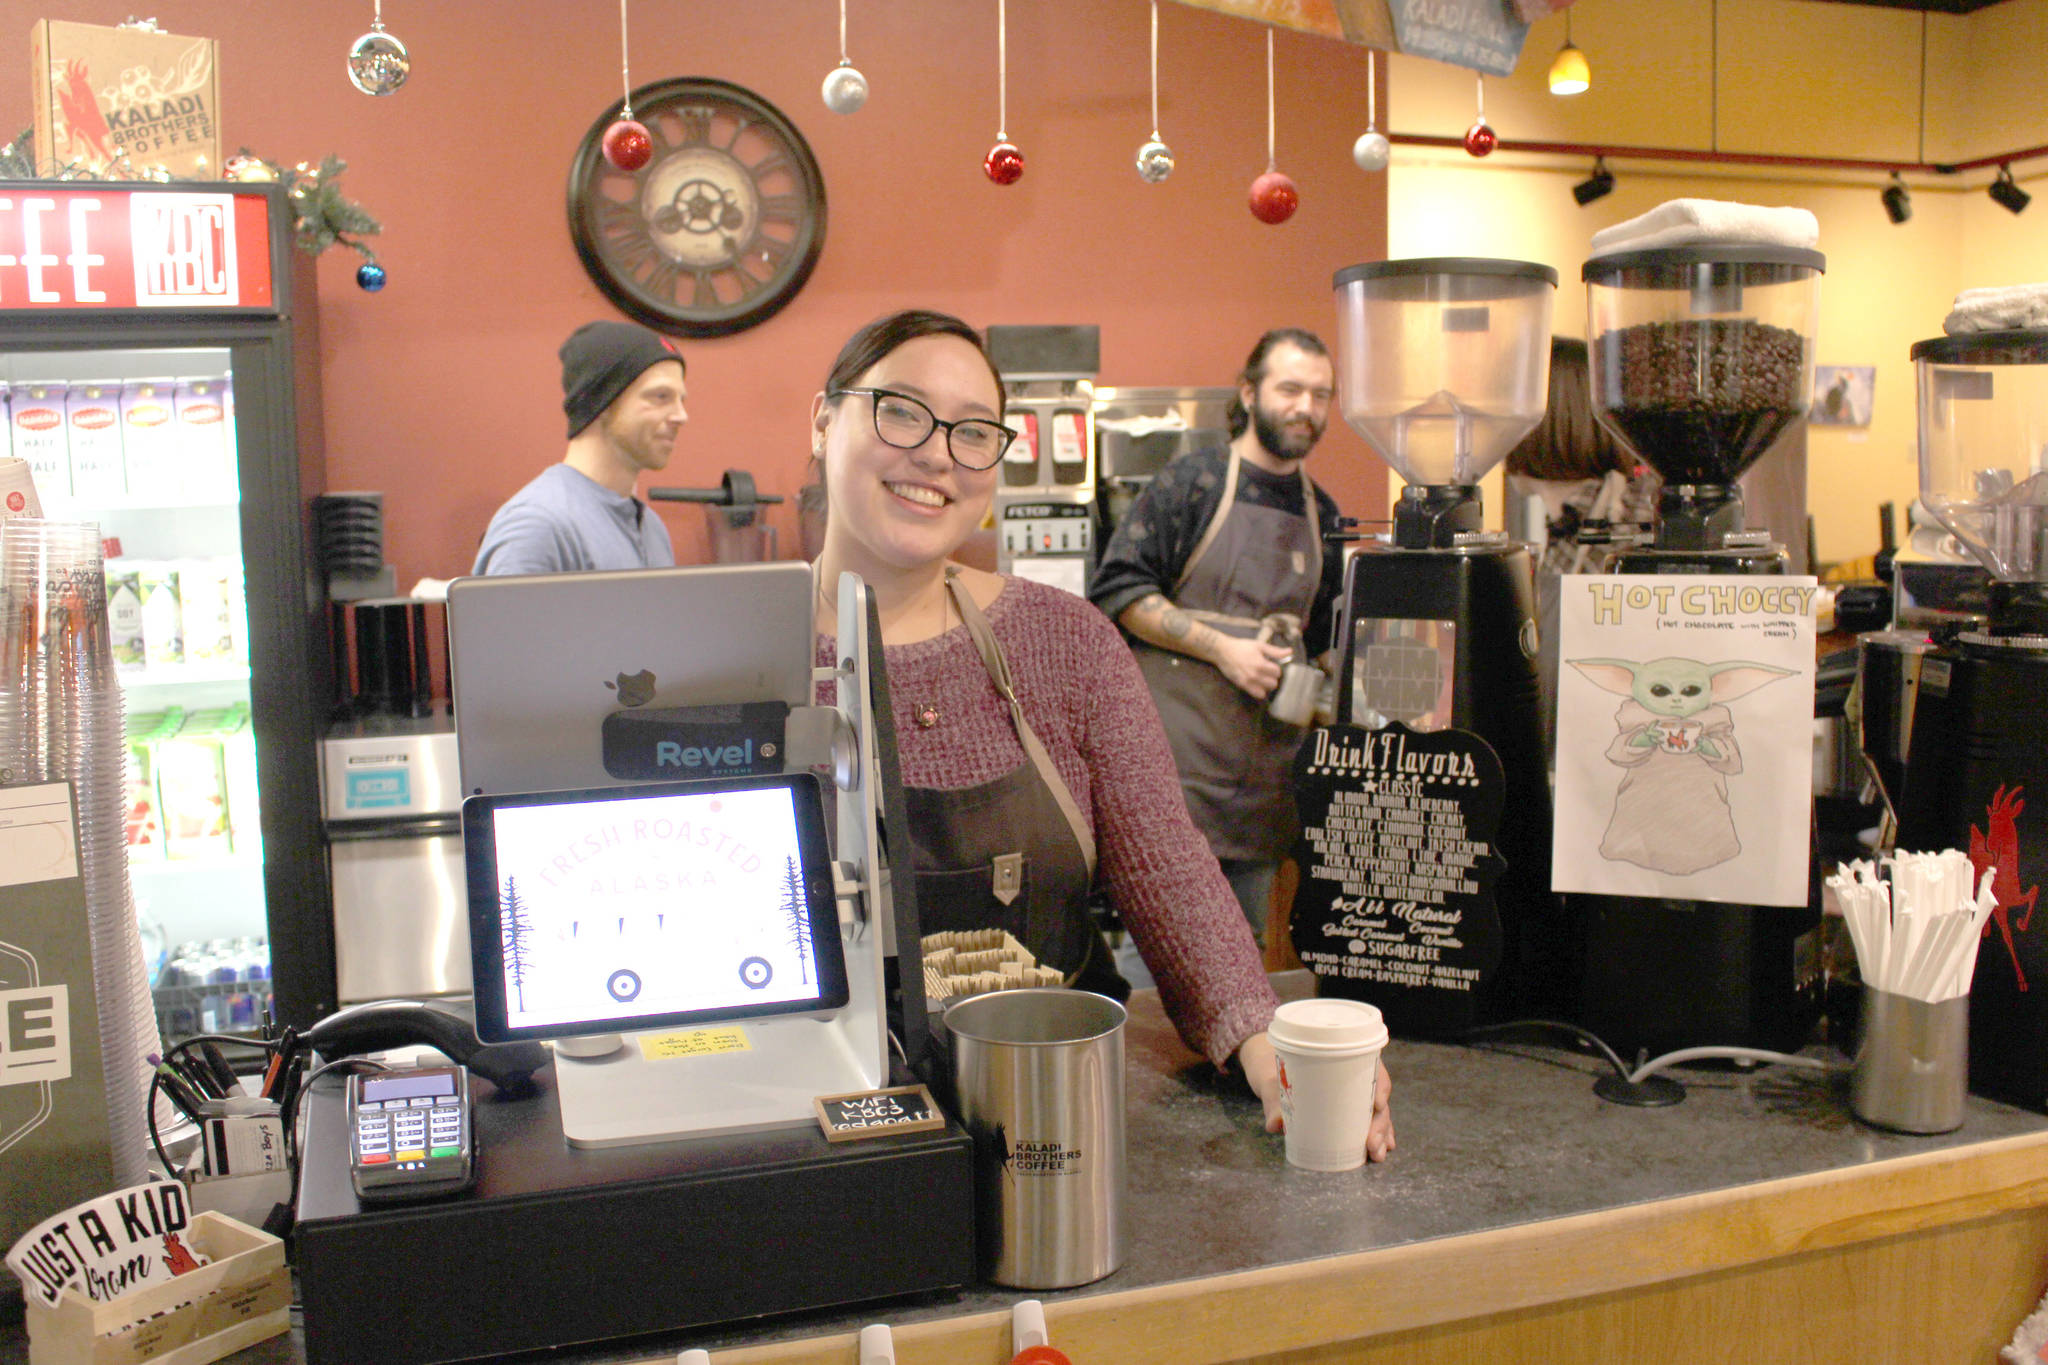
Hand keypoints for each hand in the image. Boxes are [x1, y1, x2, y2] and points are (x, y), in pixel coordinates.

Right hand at [1212, 636, 1290, 699]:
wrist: (1222, 651)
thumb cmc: (1242, 646)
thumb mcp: (1260, 645)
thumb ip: (1275, 651)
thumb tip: (1290, 652)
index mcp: (1261, 664)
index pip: (1278, 672)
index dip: (1276, 668)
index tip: (1270, 665)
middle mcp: (1255, 675)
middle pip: (1274, 683)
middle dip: (1272, 678)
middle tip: (1267, 672)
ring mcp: (1248, 682)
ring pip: (1266, 690)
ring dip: (1266, 685)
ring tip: (1262, 679)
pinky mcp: (1242, 686)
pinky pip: (1257, 694)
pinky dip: (1260, 691)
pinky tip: (1257, 684)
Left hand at [1237, 1031, 1395, 1163]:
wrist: (1267, 1069)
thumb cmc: (1272, 1067)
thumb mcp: (1270, 1081)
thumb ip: (1272, 1101)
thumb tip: (1275, 1125)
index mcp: (1340, 1056)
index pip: (1369, 1066)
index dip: (1379, 1085)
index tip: (1377, 1105)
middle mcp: (1351, 1073)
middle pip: (1375, 1094)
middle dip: (1380, 1121)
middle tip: (1372, 1144)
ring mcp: (1351, 1091)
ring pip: (1376, 1110)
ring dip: (1381, 1132)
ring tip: (1378, 1154)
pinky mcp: (1346, 1108)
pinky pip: (1367, 1119)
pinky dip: (1376, 1134)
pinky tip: (1382, 1149)